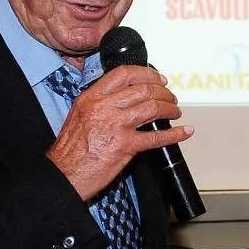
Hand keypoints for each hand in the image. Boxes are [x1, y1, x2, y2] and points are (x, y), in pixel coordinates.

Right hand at [46, 65, 193, 200]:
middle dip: (163, 92)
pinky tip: (183, 132)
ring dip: (169, 108)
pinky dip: (175, 134)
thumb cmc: (70, 150)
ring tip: (175, 111)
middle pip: (143, 89)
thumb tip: (123, 97)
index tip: (158, 78)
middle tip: (170, 97)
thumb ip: (100, 103)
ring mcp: (116, 126)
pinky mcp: (125, 147)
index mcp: (91, 97)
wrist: (64, 174)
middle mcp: (104, 107)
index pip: (124, 74)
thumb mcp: (79, 114)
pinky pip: (157, 137)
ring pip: (153, 108)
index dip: (147, 73)